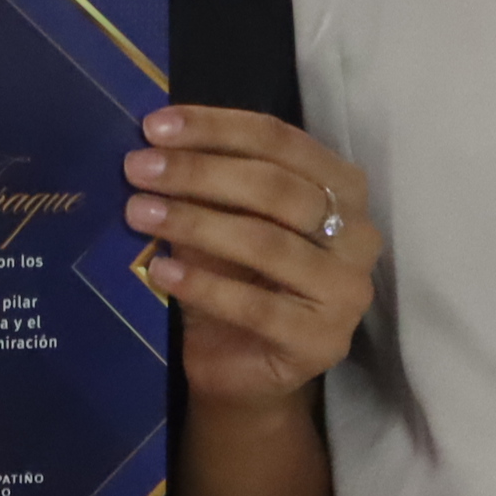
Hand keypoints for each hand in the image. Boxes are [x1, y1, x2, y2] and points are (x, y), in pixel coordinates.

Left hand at [123, 107, 381, 412]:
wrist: (240, 368)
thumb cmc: (234, 278)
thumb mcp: (220, 218)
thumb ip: (206, 180)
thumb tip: (154, 138)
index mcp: (342, 186)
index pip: (279, 141)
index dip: (215, 128)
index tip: (154, 127)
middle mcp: (357, 234)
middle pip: (275, 187)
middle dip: (198, 172)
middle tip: (137, 169)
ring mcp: (346, 291)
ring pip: (266, 243)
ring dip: (195, 223)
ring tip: (139, 213)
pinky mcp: (322, 341)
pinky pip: (256, 307)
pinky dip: (203, 285)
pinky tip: (161, 271)